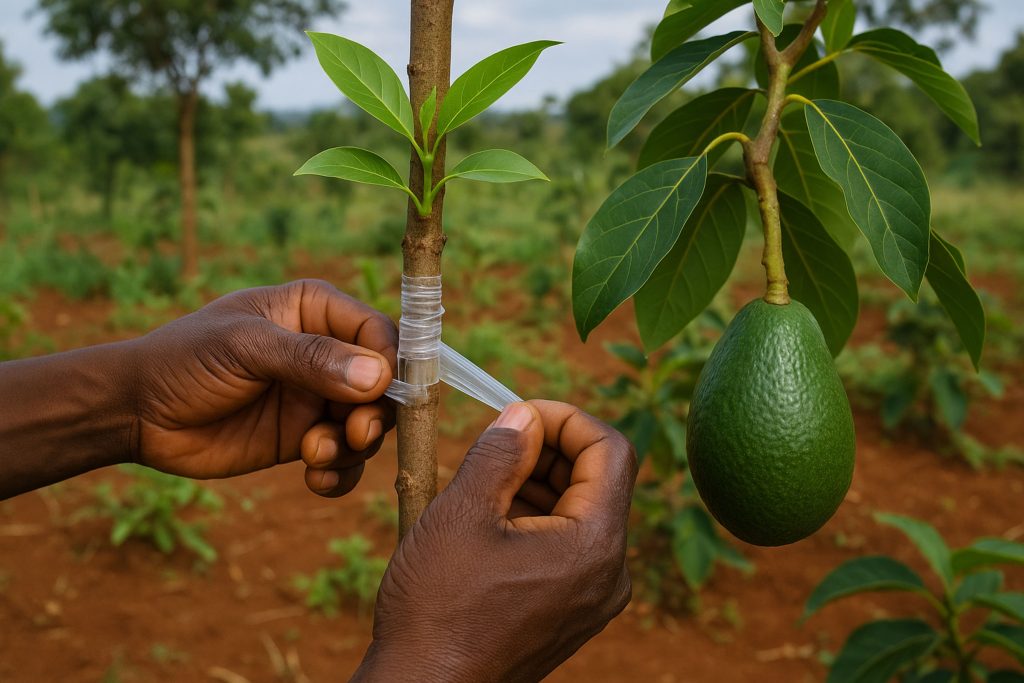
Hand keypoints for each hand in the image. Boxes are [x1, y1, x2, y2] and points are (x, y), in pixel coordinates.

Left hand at [129, 279, 396, 496]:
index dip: (390, 364)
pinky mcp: (303, 438)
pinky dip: (340, 474)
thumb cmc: (185, 360)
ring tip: (315, 456)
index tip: (380, 394)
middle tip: (355, 436)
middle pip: (383, 384)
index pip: (377, 332)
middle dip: (375, 414)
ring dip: (353, 448)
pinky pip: (343, 459)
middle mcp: (325, 352)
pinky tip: (316, 480)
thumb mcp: (246, 349)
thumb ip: (310, 359)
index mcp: (315, 311)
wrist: (136, 413)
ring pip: (368, 425)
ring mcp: (316, 397)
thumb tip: (377, 376)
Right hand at [354, 400, 637, 681]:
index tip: (519, 414)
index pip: (610, 450)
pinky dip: (536, 517)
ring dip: (539, 481)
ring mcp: (593, 597)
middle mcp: (609, 573)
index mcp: (594, 545)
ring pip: (581, 511)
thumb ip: (501, 453)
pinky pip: (568, 546)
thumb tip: (524, 415)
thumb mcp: (462, 514)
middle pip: (599, 479)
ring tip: (484, 481)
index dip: (566, 418)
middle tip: (495, 442)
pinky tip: (489, 517)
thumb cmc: (437, 609)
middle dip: (549, 449)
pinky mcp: (572, 611)